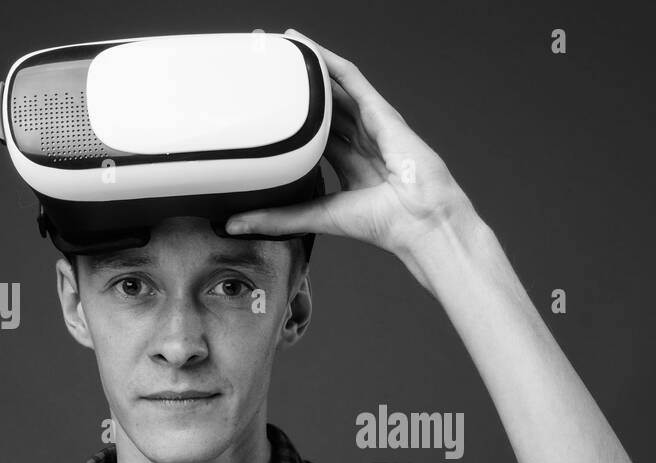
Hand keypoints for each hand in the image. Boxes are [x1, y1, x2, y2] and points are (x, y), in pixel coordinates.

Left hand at [226, 28, 479, 262]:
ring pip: (333, 88)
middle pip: (321, 108)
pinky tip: (307, 45)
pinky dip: (329, 61)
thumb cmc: (385, 224)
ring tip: (279, 48)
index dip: (288, 122)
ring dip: (308, 67)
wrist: (421, 220)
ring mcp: (371, 124)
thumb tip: (234, 224)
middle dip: (295, 90)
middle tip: (263, 70)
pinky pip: (351, 78)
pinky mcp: (380, 112)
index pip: (311, 136)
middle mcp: (359, 142)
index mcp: (348, 166)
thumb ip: (276, 217)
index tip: (261, 110)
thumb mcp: (316, 216)